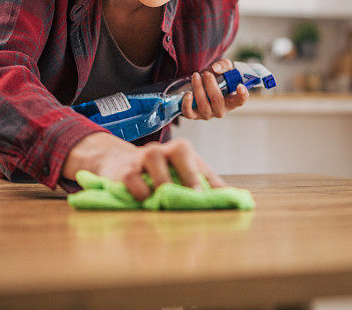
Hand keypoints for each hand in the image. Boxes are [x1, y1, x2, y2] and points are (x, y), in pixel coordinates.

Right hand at [62, 133, 226, 200]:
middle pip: (181, 150)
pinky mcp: (124, 170)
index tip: (226, 201)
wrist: (117, 162)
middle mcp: (165, 150)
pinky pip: (132, 177)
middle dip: (191, 173)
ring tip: (168, 199)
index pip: (202, 167)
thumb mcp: (181, 175)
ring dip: (163, 180)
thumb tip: (234, 199)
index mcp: (183, 151)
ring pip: (154, 158)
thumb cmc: (158, 172)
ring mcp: (143, 157)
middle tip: (197, 195)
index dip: (215, 184)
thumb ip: (205, 185)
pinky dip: (140, 190)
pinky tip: (145, 201)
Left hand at [181, 58, 248, 119]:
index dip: (242, 95)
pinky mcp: (194, 115)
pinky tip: (188, 94)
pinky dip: (187, 104)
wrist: (199, 86)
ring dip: (198, 88)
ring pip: (203, 105)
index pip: (240, 101)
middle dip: (211, 85)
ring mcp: (207, 113)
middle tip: (206, 73)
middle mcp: (220, 109)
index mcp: (231, 100)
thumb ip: (223, 65)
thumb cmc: (214, 79)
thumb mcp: (222, 70)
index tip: (239, 85)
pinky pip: (189, 113)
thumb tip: (215, 68)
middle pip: (217, 100)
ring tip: (195, 76)